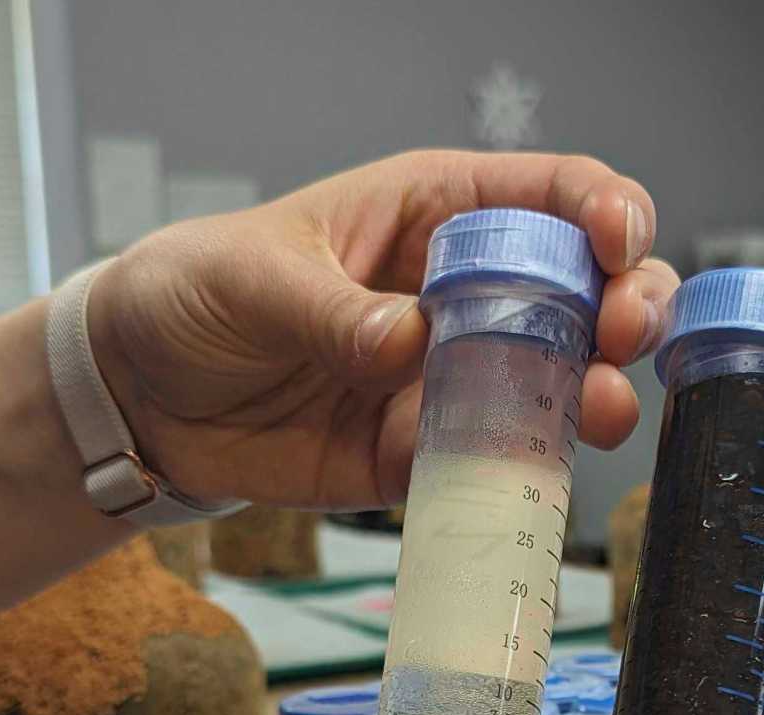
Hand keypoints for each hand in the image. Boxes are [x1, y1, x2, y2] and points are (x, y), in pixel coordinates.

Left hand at [88, 149, 680, 511]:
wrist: (136, 400)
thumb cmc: (193, 296)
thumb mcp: (251, 278)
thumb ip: (330, 312)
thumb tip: (405, 342)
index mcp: (434, 212)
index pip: (553, 194)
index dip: (605, 213)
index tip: (614, 247)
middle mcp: (461, 293)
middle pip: (588, 291)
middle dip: (627, 307)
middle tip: (618, 336)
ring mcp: (451, 376)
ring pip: (560, 383)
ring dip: (592, 395)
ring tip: (594, 409)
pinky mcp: (422, 452)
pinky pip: (489, 463)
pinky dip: (514, 470)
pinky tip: (514, 469)